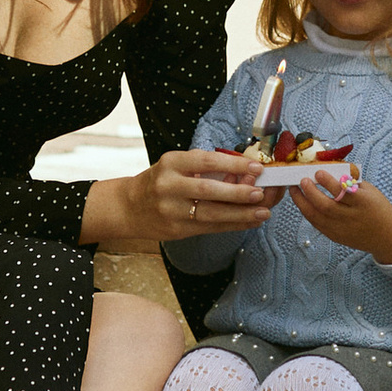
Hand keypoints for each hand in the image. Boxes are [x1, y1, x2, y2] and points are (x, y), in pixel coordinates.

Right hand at [86, 147, 268, 249]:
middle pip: (209, 190)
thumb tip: (245, 171)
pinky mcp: (176, 230)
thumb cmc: (159, 182)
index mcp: (171, 163)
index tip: (256, 166)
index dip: (233, 163)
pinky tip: (249, 222)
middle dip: (238, 193)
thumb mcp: (176, 166)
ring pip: (211, 213)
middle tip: (260, 193)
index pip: (206, 161)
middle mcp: (169, 186)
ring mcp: (171, 210)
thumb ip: (206, 167)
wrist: (129, 206)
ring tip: (262, 212)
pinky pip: (210, 227)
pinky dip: (232, 225)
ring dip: (240, 214)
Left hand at [289, 162, 391, 266]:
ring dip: (302, 203)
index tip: (318, 172)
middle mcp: (352, 218)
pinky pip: (317, 225)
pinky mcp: (336, 237)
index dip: (328, 182)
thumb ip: (351, 182)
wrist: (387, 236)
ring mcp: (342, 230)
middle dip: (310, 193)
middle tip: (302, 180)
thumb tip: (328, 169)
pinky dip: (307, 212)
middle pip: (326, 206)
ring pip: (317, 217)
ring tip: (294, 190)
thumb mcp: (370, 191)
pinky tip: (302, 202)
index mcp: (363, 203)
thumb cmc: (378, 208)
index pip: (343, 192)